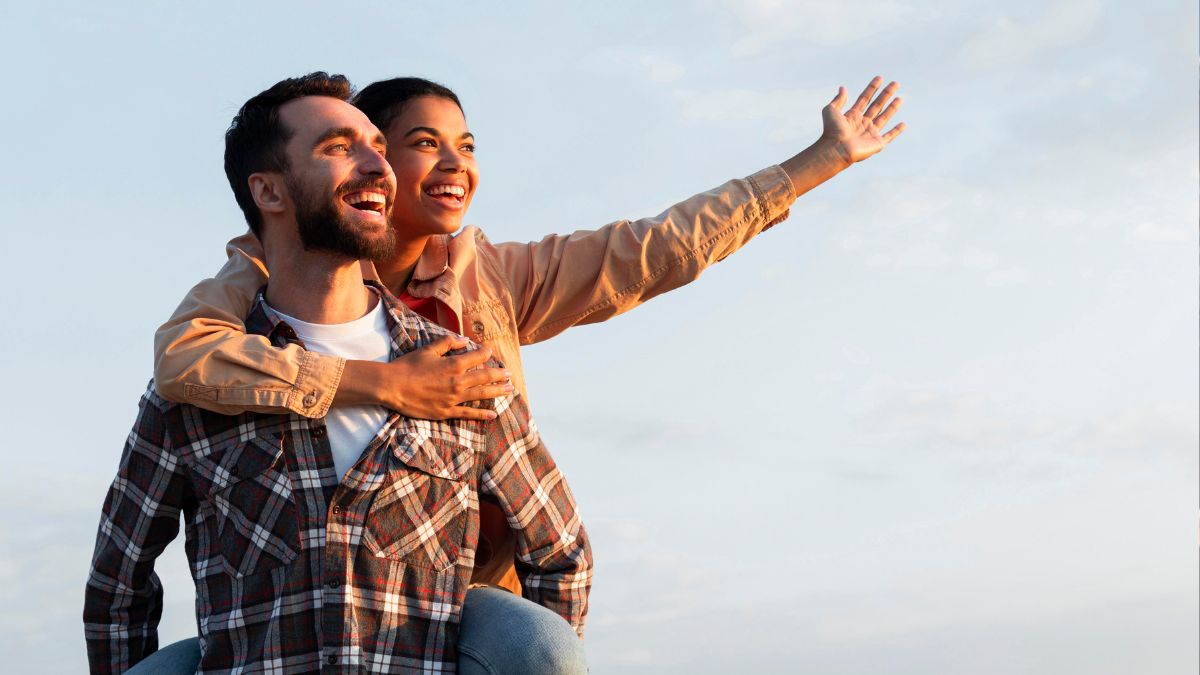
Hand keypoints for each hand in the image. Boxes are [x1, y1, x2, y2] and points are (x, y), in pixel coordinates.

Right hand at [338, 335, 512, 420]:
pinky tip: (493, 414)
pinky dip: (482, 414)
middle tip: (509, 374)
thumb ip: (448, 342)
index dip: (485, 353)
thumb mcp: (428, 349)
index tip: (489, 352)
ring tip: (509, 390)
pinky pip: (469, 414)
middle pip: (485, 377)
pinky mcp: (447, 411)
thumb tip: (464, 340)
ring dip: (498, 391)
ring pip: (482, 394)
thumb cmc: (408, 366)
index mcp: (454, 364)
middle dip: (499, 374)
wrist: (392, 386)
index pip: (477, 357)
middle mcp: (457, 381)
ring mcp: (454, 398)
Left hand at [820, 76, 905, 164]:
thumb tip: (843, 88)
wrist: (836, 149)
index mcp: (853, 116)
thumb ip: (838, 99)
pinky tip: (903, 124)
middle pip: (877, 105)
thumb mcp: (830, 110)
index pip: (865, 98)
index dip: (872, 88)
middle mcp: (863, 124)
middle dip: (886, 94)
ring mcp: (870, 133)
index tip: (880, 77)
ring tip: (900, 98)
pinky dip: (897, 131)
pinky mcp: (877, 143)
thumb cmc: (831, 131)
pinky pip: (889, 136)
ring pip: (884, 117)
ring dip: (892, 108)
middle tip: (896, 83)